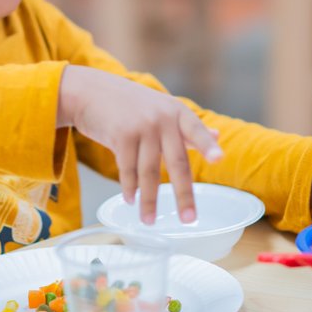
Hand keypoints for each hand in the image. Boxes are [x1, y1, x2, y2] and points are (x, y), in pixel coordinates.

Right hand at [57, 65, 221, 224]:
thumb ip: (189, 127)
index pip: (196, 131)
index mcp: (177, 113)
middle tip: (189, 219)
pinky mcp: (121, 135)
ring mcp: (141, 126)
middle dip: (183, 194)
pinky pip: (127, 169)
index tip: (219, 159)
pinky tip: (130, 199)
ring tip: (149, 220)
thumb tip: (217, 137)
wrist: (93, 91)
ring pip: (149, 172)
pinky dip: (129, 187)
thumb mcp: (163, 109)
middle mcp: (162, 118)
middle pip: (176, 162)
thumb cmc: (132, 104)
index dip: (207, 146)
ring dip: (149, 200)